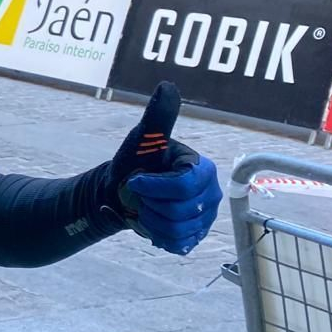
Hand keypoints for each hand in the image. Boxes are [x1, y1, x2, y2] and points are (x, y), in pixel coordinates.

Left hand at [108, 82, 220, 255]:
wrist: (120, 192)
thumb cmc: (133, 161)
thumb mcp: (143, 138)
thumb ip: (158, 116)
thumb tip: (167, 86)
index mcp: (203, 169)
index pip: (183, 187)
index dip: (154, 188)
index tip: (135, 180)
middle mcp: (211, 194)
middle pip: (179, 212)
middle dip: (149, 204)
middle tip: (141, 194)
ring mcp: (205, 218)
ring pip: (177, 231)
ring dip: (150, 221)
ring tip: (145, 207)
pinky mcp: (195, 236)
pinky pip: (177, 245)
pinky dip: (156, 236)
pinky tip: (151, 223)